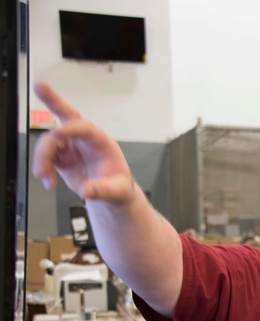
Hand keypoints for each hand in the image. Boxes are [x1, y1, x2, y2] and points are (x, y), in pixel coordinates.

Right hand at [31, 82, 135, 203]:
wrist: (110, 194)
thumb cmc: (118, 186)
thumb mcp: (117, 191)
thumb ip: (103, 190)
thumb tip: (87, 191)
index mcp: (102, 142)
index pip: (86, 128)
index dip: (72, 128)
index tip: (58, 133)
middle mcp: (84, 139)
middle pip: (67, 116)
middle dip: (53, 100)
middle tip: (39, 85)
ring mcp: (71, 145)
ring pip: (49, 142)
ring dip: (42, 158)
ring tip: (44, 176)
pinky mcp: (61, 156)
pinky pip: (46, 156)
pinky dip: (43, 168)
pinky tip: (47, 182)